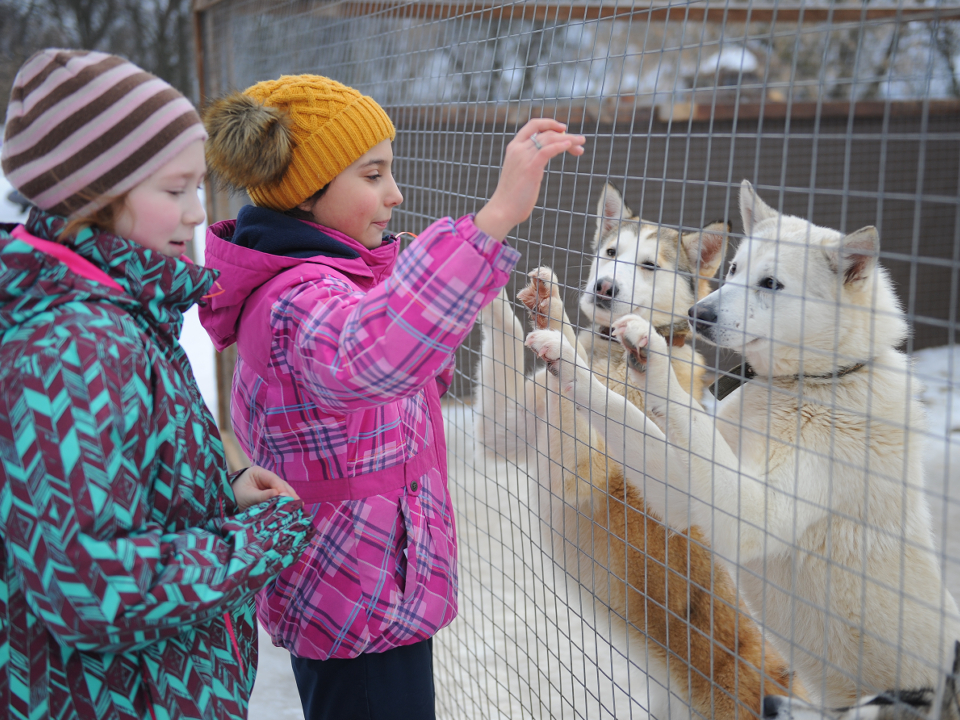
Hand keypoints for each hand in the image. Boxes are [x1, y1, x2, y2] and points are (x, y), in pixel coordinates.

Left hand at [232, 465, 299, 510]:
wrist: (224, 502)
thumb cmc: (234, 496)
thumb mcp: (248, 496)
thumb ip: (264, 496)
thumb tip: (281, 495)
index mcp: (258, 472)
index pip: (273, 479)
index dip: (282, 488)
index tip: (288, 498)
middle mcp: (265, 476)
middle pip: (280, 484)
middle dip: (289, 494)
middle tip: (298, 504)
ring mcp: (267, 484)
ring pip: (282, 490)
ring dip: (289, 498)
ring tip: (299, 506)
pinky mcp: (268, 492)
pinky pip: (279, 496)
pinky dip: (284, 501)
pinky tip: (292, 507)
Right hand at [474, 118, 585, 240]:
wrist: (502, 210)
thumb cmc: (512, 196)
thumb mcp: (519, 173)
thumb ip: (528, 163)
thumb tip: (540, 162)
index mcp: (514, 147)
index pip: (533, 125)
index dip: (549, 123)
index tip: (563, 128)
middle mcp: (518, 149)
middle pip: (547, 134)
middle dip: (566, 135)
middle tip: (581, 141)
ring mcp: (524, 157)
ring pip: (550, 140)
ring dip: (569, 140)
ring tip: (581, 143)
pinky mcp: (530, 168)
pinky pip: (547, 151)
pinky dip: (560, 146)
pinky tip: (569, 146)